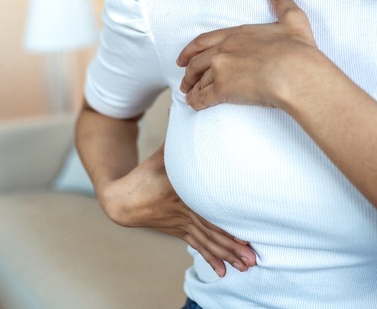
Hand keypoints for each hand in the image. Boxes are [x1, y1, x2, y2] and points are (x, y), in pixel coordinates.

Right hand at [99, 144, 256, 276]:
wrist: (122, 197)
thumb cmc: (147, 171)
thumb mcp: (165, 150)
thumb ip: (181, 130)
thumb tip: (190, 104)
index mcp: (183, 193)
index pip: (209, 210)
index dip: (227, 224)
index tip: (247, 234)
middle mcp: (185, 212)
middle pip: (213, 232)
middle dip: (234, 246)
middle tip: (254, 257)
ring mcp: (182, 225)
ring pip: (209, 243)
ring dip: (228, 255)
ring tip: (247, 266)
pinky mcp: (180, 232)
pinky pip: (198, 247)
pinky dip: (211, 259)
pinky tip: (223, 273)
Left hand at [177, 0, 325, 110]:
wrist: (296, 73)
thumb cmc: (297, 49)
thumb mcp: (292, 19)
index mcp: (237, 34)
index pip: (205, 41)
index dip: (191, 50)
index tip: (183, 57)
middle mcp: (224, 50)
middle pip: (197, 62)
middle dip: (188, 72)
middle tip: (184, 80)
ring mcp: (220, 69)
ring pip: (199, 80)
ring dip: (191, 88)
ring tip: (189, 94)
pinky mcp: (223, 89)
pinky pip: (202, 97)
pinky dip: (196, 101)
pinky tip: (194, 104)